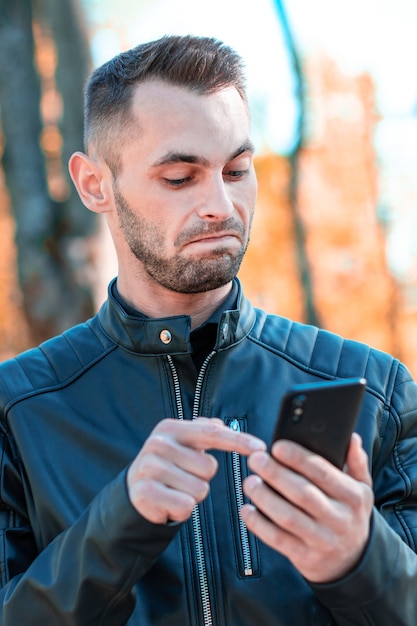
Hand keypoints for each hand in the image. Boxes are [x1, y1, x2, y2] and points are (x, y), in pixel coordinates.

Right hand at [127, 417, 265, 524]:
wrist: (135, 489)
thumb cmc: (169, 465)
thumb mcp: (185, 444)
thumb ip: (206, 431)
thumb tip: (224, 425)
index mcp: (171, 428)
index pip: (212, 433)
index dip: (239, 440)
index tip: (260, 448)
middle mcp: (158, 444)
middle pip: (209, 467)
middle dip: (203, 478)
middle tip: (184, 477)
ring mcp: (150, 467)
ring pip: (199, 490)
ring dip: (193, 496)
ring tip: (175, 490)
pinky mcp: (145, 492)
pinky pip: (185, 506)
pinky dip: (182, 510)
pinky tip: (169, 502)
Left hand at [240, 433, 373, 582]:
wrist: (353, 562)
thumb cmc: (349, 513)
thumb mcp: (362, 489)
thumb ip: (356, 463)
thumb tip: (352, 438)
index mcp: (352, 497)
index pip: (324, 473)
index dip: (299, 459)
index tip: (277, 446)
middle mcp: (339, 519)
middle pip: (303, 493)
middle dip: (276, 474)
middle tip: (256, 459)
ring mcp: (322, 540)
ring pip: (288, 517)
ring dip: (265, 498)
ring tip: (250, 482)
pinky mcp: (305, 557)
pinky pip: (278, 540)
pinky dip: (259, 525)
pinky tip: (247, 509)